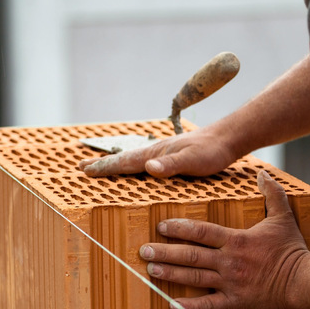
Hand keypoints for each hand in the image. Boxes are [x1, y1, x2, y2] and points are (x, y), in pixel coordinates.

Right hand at [79, 128, 236, 177]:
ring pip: (132, 160)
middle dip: (102, 163)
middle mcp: (156, 153)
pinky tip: (135, 169)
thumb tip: (148, 167)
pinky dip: (132, 166)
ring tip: (100, 166)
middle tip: (81, 167)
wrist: (228, 138)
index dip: (105, 167)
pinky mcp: (171, 158)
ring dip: (115, 164)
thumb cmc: (212, 151)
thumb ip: (172, 165)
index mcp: (156, 154)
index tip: (85, 170)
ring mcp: (163, 154)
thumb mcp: (194, 161)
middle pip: (124, 159)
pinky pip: (144, 163)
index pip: (125, 162)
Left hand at [138, 170, 309, 308]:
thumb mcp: (283, 217)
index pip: (202, 232)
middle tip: (144, 250)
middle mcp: (229, 261)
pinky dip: (190, 307)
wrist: (305, 281)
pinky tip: (172, 305)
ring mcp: (230, 283)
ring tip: (150, 270)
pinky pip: (209, 306)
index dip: (179, 228)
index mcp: (236, 240)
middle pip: (191, 255)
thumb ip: (272, 194)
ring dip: (171, 274)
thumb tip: (263, 173)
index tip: (161, 226)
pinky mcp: (236, 302)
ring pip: (194, 278)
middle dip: (165, 251)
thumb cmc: (293, 250)